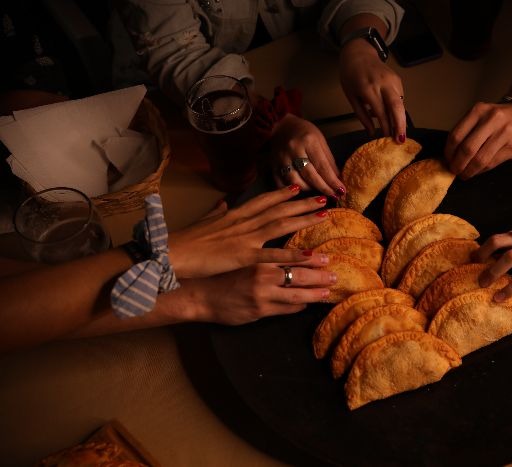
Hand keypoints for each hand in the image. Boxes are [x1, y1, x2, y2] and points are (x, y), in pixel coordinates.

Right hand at [169, 184, 329, 277]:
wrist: (172, 253)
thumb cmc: (185, 240)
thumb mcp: (204, 221)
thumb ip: (216, 212)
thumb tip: (223, 202)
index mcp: (234, 214)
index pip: (263, 200)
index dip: (282, 193)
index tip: (298, 187)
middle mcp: (243, 222)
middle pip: (278, 209)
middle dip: (302, 203)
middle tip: (323, 197)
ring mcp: (244, 238)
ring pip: (280, 225)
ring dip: (304, 219)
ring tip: (324, 215)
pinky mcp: (243, 256)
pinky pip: (272, 255)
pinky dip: (292, 254)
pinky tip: (309, 254)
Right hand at [187, 256, 335, 324]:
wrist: (198, 295)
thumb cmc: (217, 272)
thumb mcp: (238, 256)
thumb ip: (257, 250)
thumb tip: (276, 247)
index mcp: (258, 260)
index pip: (291, 258)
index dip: (311, 259)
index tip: (325, 258)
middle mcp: (263, 277)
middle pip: (299, 277)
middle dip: (319, 277)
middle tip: (335, 276)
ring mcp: (262, 297)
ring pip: (296, 296)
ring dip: (314, 294)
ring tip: (328, 292)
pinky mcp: (259, 312)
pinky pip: (285, 310)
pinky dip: (298, 307)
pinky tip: (307, 305)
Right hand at [269, 114, 344, 196]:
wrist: (281, 125)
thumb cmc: (304, 132)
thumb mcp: (320, 141)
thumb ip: (329, 161)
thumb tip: (338, 180)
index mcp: (308, 141)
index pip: (322, 166)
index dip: (333, 181)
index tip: (341, 191)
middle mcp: (293, 150)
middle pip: (310, 176)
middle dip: (324, 188)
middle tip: (334, 196)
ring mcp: (281, 159)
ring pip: (295, 182)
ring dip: (309, 190)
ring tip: (317, 191)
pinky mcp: (272, 166)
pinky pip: (281, 185)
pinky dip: (291, 192)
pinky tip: (301, 193)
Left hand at [339, 39, 405, 141]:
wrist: (358, 52)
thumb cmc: (350, 75)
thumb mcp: (351, 97)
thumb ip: (362, 115)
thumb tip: (371, 132)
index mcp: (367, 88)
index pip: (380, 111)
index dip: (385, 127)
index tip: (387, 139)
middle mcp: (383, 83)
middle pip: (396, 107)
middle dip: (400, 125)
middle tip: (401, 140)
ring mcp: (392, 80)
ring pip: (400, 103)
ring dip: (400, 119)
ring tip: (398, 133)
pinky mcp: (397, 79)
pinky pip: (400, 98)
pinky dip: (397, 109)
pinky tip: (391, 116)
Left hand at [444, 102, 511, 178]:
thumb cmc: (498, 118)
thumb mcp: (481, 115)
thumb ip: (467, 130)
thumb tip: (450, 154)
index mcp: (478, 111)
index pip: (456, 136)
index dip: (449, 152)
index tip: (447, 160)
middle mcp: (492, 119)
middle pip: (467, 149)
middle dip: (458, 164)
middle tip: (455, 171)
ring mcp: (505, 133)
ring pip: (480, 159)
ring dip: (469, 170)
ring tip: (465, 174)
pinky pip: (492, 163)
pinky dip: (481, 170)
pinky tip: (477, 171)